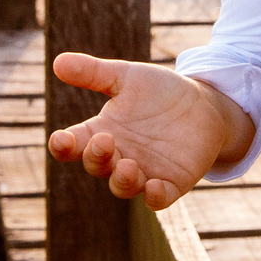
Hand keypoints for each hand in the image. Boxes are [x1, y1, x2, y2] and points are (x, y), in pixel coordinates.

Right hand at [48, 53, 254, 209]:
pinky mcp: (170, 183)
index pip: (73, 145)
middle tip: (105, 140)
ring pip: (123, 186)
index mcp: (102, 131)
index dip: (63, 146)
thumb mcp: (126, 76)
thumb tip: (57, 61)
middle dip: (96, 157)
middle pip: (96, 166)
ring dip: (122, 180)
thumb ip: (93, 72)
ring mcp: (144, 172)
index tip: (60, 139)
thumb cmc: (158, 91)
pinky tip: (154, 188)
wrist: (203, 103)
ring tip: (127, 165)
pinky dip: (154, 197)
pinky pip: (158, 199)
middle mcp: (118, 156)